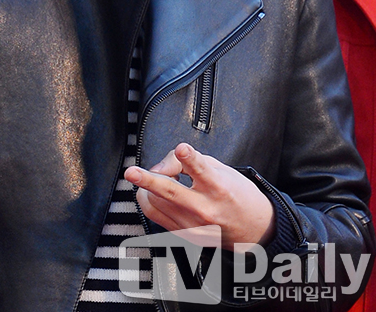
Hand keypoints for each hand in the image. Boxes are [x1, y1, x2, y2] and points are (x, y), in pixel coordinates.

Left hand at [124, 143, 274, 249]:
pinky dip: (153, 201)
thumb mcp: (221, 168)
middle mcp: (206, 209)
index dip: (190, 158)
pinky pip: (158, 217)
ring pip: (157, 204)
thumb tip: (161, 167)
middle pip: (171, 192)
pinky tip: (157, 193)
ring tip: (150, 178)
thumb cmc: (236, 194)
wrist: (253, 230)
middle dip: (149, 180)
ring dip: (148, 187)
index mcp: (219, 187)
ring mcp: (194, 227)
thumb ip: (191, 161)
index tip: (182, 148)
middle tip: (132, 172)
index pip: (202, 170)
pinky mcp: (186, 237)